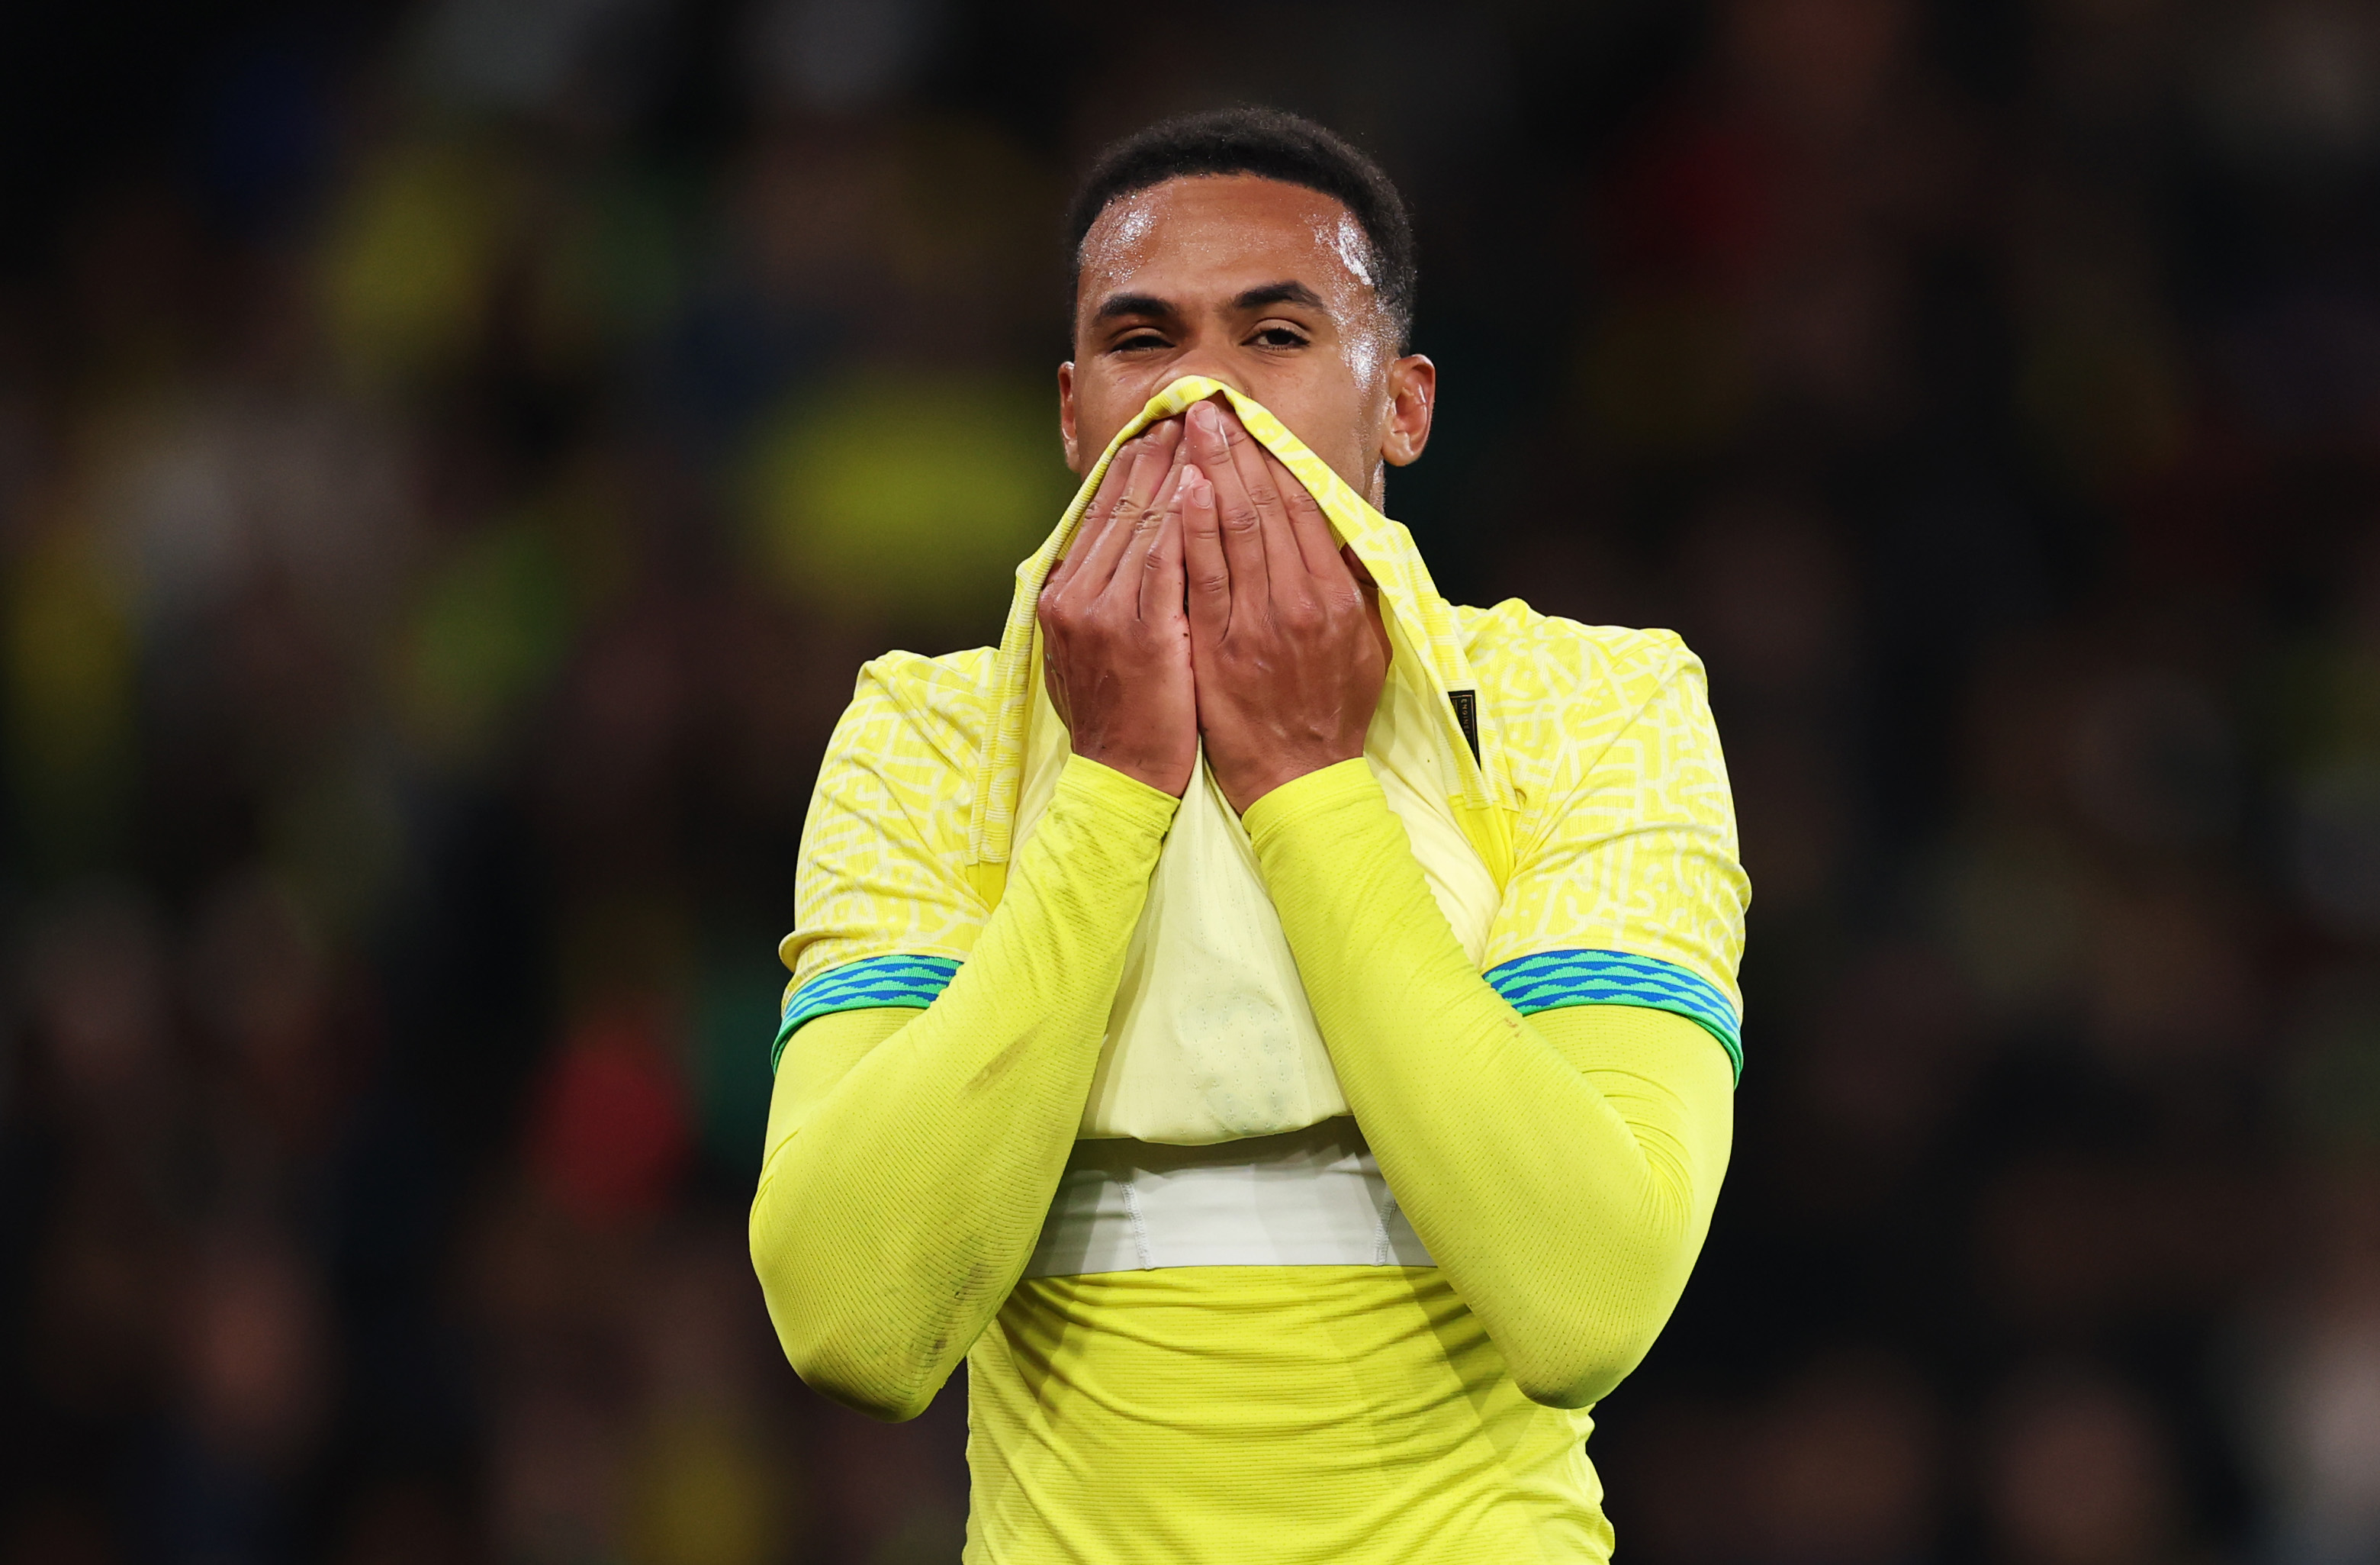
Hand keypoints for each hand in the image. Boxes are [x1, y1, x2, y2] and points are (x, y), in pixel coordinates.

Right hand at [1038, 419, 1196, 796]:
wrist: (1123, 780)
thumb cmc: (1122, 718)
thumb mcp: (1092, 649)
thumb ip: (1100, 597)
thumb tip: (1114, 552)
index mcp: (1062, 595)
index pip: (1098, 514)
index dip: (1131, 469)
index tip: (1160, 432)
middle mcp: (1073, 596)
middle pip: (1119, 506)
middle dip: (1158, 455)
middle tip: (1191, 412)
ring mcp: (1102, 613)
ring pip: (1142, 523)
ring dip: (1175, 471)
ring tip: (1204, 432)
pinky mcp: (1140, 633)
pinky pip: (1164, 560)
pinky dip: (1182, 519)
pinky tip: (1203, 486)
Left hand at [1179, 398, 1386, 812]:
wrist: (1298, 778)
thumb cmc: (1331, 711)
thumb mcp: (1369, 644)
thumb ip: (1359, 584)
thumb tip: (1347, 527)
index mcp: (1337, 596)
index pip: (1302, 508)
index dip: (1275, 457)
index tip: (1252, 421)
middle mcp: (1301, 603)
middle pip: (1265, 506)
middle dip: (1236, 448)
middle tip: (1210, 403)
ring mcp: (1256, 624)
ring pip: (1233, 530)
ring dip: (1208, 472)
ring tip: (1188, 426)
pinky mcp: (1217, 646)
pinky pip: (1202, 575)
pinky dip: (1191, 528)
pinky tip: (1179, 489)